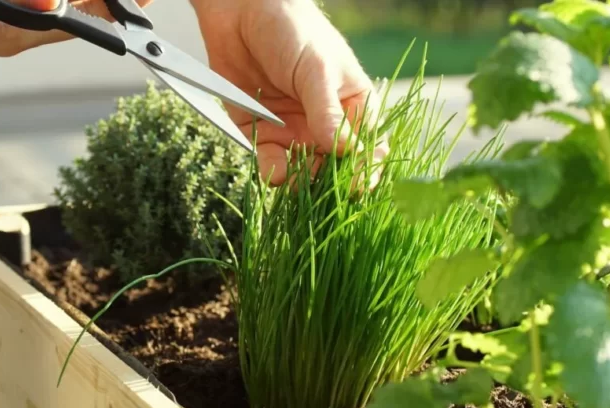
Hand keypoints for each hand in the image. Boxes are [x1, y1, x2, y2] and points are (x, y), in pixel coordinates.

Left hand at [190, 0, 387, 186]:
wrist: (240, 13)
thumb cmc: (291, 30)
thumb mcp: (316, 70)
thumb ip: (328, 112)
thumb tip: (346, 151)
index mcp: (352, 106)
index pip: (368, 146)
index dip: (366, 169)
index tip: (360, 184)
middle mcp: (325, 125)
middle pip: (336, 168)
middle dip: (331, 182)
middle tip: (324, 188)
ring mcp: (294, 132)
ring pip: (304, 172)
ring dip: (302, 182)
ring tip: (298, 180)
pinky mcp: (261, 134)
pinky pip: (270, 163)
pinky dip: (273, 172)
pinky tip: (275, 172)